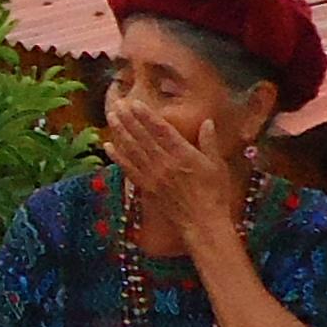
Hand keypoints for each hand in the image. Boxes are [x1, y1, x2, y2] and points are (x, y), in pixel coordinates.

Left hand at [104, 82, 243, 231]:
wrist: (203, 224)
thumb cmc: (215, 195)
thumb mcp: (218, 166)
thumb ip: (210, 143)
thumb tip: (207, 122)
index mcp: (184, 155)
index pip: (161, 131)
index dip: (146, 116)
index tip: (134, 103)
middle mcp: (165, 163)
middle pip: (143, 137)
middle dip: (128, 119)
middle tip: (116, 103)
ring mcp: (154, 176)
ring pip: (133, 150)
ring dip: (120, 133)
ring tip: (110, 117)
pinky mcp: (147, 188)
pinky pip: (129, 170)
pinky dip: (118, 157)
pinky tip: (108, 146)